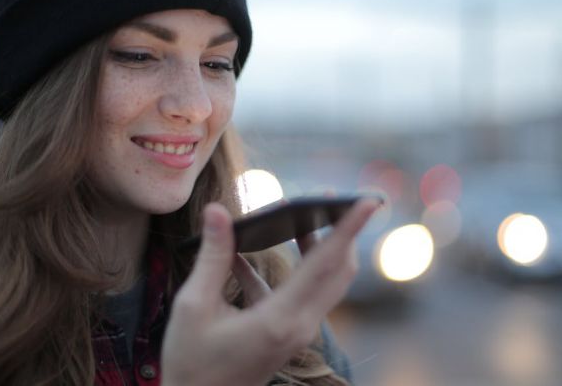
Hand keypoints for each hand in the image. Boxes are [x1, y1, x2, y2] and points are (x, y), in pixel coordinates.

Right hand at [160, 198, 379, 385]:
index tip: (369, 201)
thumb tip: (217, 211)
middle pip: (338, 270)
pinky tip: (246, 255)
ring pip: (325, 281)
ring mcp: (298, 332)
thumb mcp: (193, 307)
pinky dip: (286, 270)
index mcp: (280, 319)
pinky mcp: (288, 334)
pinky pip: (300, 293)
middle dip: (342, 231)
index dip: (348, 228)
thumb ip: (212, 256)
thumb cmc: (192, 363)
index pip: (325, 263)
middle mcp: (299, 325)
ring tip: (304, 215)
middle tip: (333, 197)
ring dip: (320, 247)